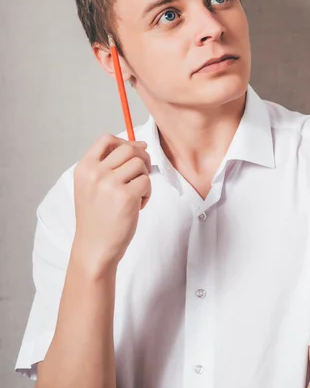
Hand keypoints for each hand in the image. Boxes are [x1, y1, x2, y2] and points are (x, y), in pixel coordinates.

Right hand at [71, 133, 151, 276]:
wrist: (94, 248)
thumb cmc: (97, 217)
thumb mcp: (90, 186)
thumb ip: (107, 165)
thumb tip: (139, 145)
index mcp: (84, 168)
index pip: (106, 139)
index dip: (124, 142)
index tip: (133, 153)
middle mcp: (95, 173)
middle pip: (128, 148)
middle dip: (142, 157)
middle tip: (142, 173)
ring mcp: (110, 184)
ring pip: (140, 164)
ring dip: (144, 177)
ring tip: (136, 194)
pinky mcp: (126, 197)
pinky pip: (146, 181)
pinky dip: (147, 193)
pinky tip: (137, 206)